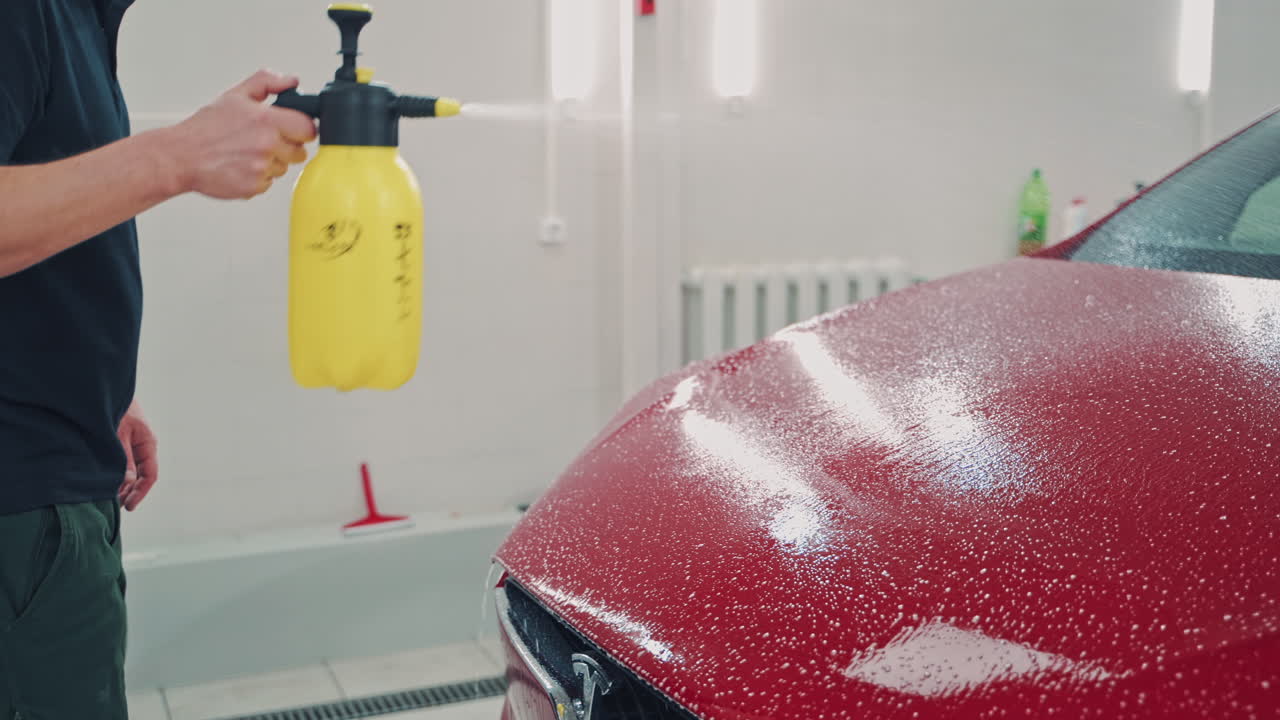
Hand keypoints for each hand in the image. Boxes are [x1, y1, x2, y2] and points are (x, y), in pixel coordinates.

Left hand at [117, 400, 157, 511]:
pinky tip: (107, 481)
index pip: (150, 475)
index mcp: (148, 443)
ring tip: (110, 497)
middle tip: (115, 505)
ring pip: (133, 470)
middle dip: (131, 492)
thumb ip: (123, 460)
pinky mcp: (124, 441)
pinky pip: (125, 463)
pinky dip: (117, 474)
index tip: (129, 507)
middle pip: (142, 475)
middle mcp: (145, 445)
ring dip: (123, 484)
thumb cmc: (115, 407)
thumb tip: (126, 484)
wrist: (105, 388)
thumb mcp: (117, 435)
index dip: (140, 493)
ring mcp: (135, 443)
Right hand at [169, 69, 317, 199]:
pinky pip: (268, 183)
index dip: (301, 129)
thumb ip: (266, 83)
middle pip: (299, 152)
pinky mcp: (254, 187)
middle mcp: (267, 145)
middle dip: (287, 147)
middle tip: (264, 141)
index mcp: (266, 120)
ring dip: (271, 162)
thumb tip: (291, 81)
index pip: (308, 129)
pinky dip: (257, 177)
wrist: (180, 156)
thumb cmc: (205, 128)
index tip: (293, 129)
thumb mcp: (235, 96)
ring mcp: (261, 168)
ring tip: (246, 152)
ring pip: (283, 168)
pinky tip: (240, 166)